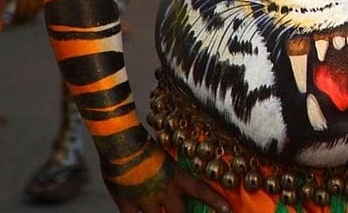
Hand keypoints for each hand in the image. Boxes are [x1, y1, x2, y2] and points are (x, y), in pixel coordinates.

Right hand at [105, 142, 230, 212]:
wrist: (120, 142)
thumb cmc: (141, 144)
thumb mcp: (163, 158)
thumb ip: (170, 173)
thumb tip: (176, 180)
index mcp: (177, 177)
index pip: (202, 191)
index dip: (216, 202)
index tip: (227, 210)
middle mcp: (165, 191)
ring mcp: (146, 199)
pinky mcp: (127, 204)